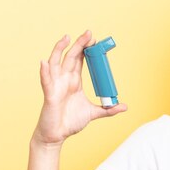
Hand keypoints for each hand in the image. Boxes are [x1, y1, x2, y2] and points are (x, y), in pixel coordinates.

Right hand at [32, 30, 126, 145]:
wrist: (57, 135)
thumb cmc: (70, 122)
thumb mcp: (93, 113)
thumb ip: (107, 110)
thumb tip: (124, 107)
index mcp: (74, 82)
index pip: (79, 61)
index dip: (85, 50)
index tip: (94, 41)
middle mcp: (64, 80)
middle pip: (70, 57)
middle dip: (79, 44)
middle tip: (89, 33)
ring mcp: (56, 86)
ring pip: (55, 63)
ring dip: (59, 50)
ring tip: (66, 37)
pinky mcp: (49, 95)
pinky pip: (46, 81)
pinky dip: (44, 71)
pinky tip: (45, 62)